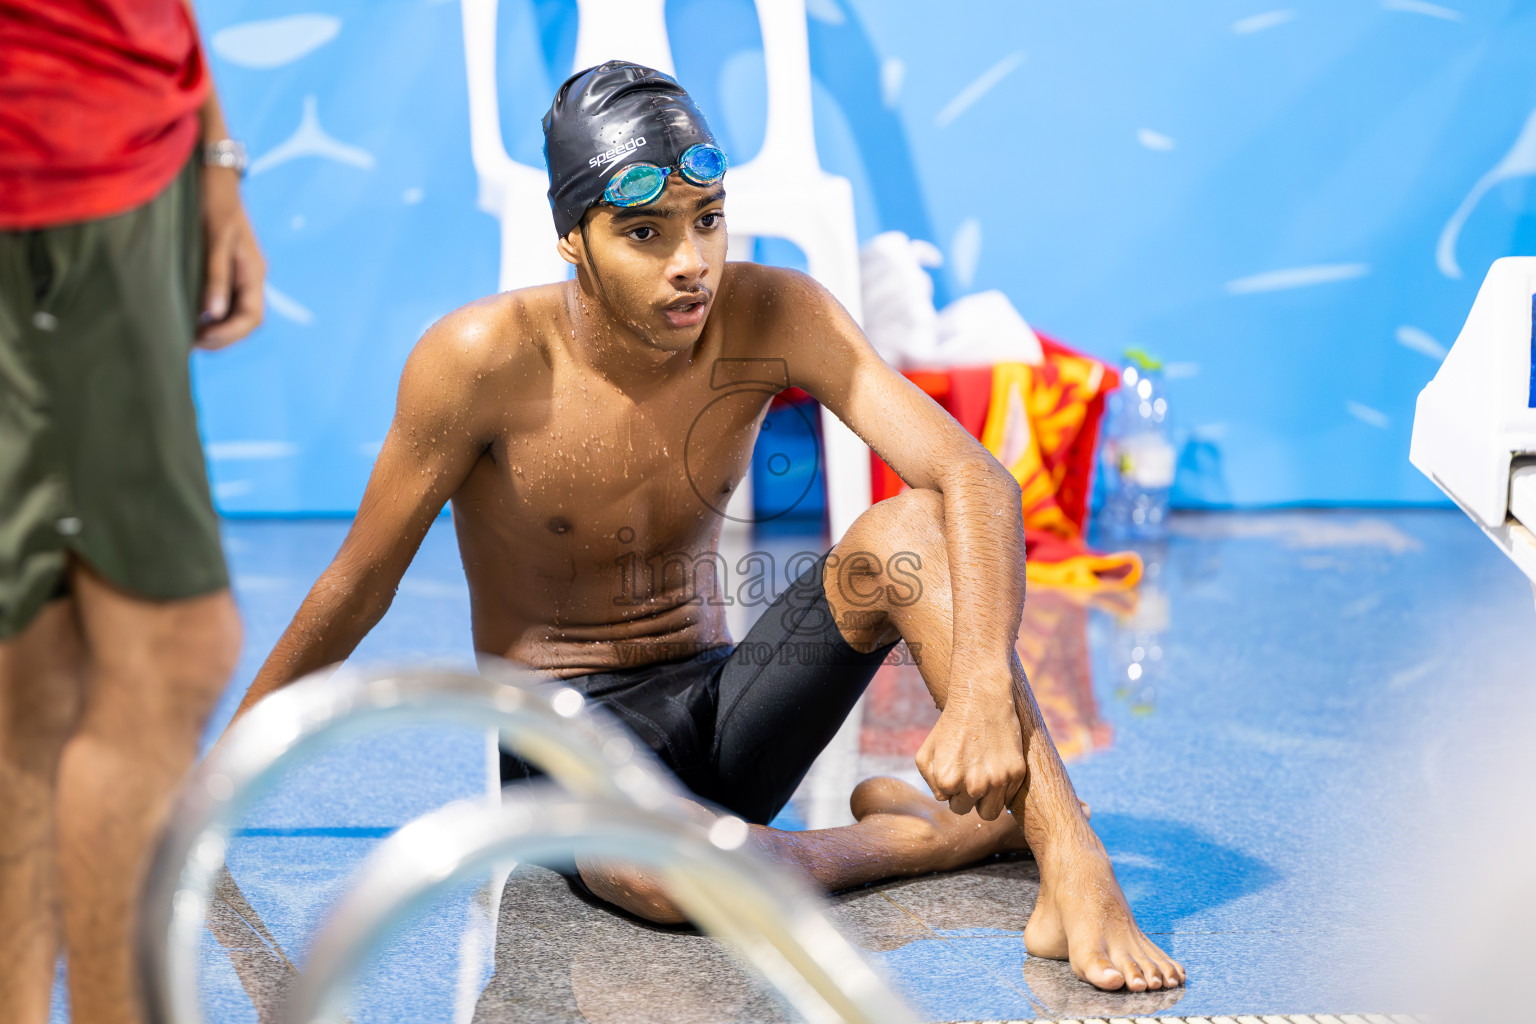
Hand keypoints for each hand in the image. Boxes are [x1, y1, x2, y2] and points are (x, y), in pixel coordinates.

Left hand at [197, 165, 264, 347]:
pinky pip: (222, 299)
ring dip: (214, 327)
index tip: (199, 340)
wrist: (212, 170)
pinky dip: (208, 312)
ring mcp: (239, 272)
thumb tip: (212, 314)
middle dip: (221, 337)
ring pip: (233, 312)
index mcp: (253, 271)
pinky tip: (188, 312)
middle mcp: (250, 276)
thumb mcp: (215, 238)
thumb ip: (215, 275)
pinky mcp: (225, 266)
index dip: (228, 335)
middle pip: (244, 320)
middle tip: (188, 343)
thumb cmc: (213, 200)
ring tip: (185, 332)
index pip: (252, 318)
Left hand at [915, 680, 1026, 820]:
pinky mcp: (1016, 773)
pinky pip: (1007, 797)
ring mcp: (997, 781)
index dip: (951, 786)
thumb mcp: (926, 753)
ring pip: (989, 812)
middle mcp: (973, 785)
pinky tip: (996, 764)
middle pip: (968, 810)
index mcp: (947, 781)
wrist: (981, 700)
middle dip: (966, 794)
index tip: (955, 765)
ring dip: (984, 798)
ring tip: (981, 774)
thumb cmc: (950, 727)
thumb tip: (947, 799)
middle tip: (968, 769)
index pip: (949, 803)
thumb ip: (931, 782)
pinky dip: (1002, 786)